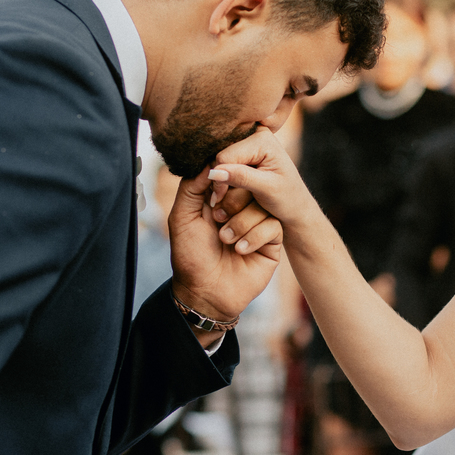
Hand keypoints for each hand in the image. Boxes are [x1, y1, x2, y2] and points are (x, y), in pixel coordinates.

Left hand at [168, 163, 282, 323]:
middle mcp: (241, 207)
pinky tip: (241, 251)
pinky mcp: (272, 241)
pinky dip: (253, 238)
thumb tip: (209, 162)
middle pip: (251, 185)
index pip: (232, 173)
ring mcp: (258, 223)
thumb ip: (191, 186)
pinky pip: (272, 225)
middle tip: (218, 219)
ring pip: (263, 205)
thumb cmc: (190, 256)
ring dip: (241, 225)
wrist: (206, 292)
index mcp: (220, 198)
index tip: (214, 195)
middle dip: (232, 203)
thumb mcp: (182, 217)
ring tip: (226, 241)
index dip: (226, 178)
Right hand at [208, 127, 321, 236]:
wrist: (296, 205)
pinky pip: (224, 164)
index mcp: (262, 138)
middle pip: (220, 157)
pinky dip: (224, 179)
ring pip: (220, 162)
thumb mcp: (267, 189)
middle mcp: (255, 133)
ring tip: (224, 198)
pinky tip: (228, 191)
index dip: (220, 179)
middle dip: (220, 180)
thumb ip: (242, 178)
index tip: (219, 200)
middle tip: (219, 201)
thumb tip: (214, 172)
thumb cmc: (287, 198)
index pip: (225, 157)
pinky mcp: (244, 151)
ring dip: (220, 181)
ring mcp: (249, 141)